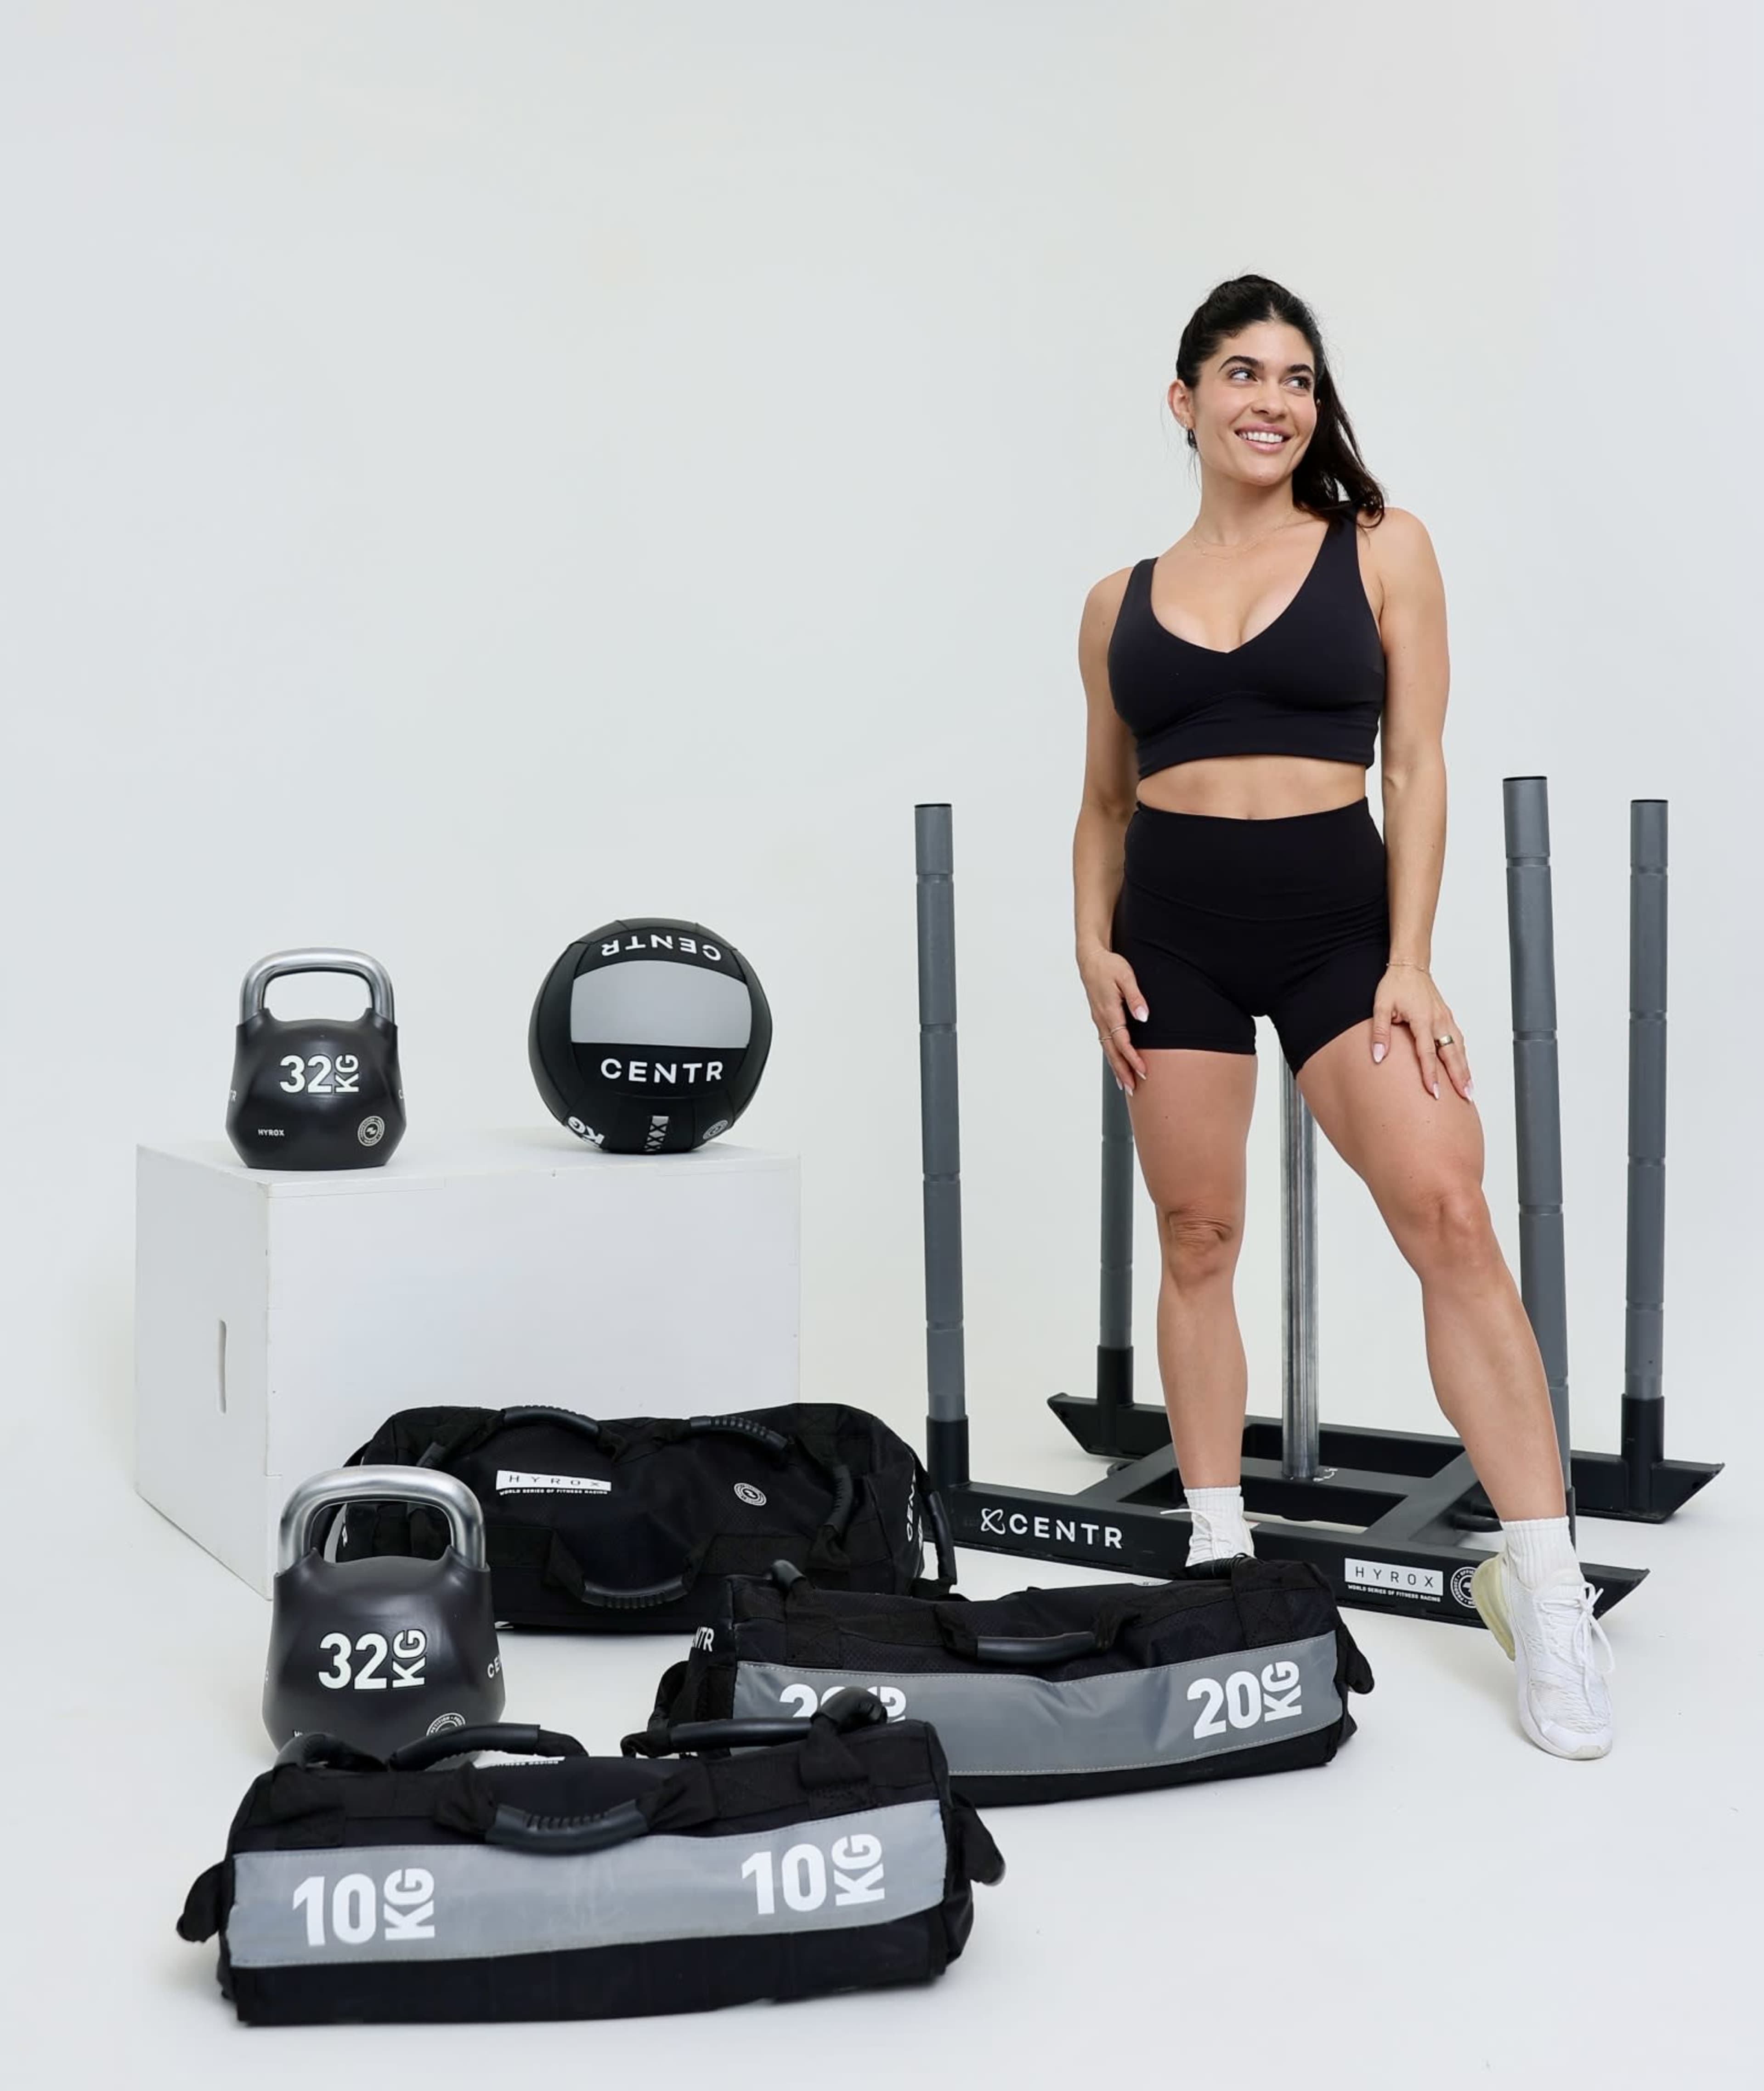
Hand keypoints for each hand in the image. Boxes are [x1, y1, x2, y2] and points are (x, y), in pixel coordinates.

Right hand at [1078, 946, 1149, 1093]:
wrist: (1089, 959)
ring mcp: (1099, 1020)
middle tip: (1134, 1089)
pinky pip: (1106, 1042)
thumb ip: (1136, 997)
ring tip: (1126, 1085)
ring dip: (1117, 1068)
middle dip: (1123, 1071)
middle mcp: (1101, 1019)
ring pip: (1108, 1050)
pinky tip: (1117, 1064)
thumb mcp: (1126, 976)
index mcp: (1109, 1011)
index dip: (1133, 1058)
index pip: (1122, 1041)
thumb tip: (1143, 1017)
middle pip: (1113, 1052)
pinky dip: (1112, 1057)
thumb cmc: (1109, 965)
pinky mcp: (1099, 1018)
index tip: (1144, 1071)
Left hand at [1371, 964, 1473, 1101]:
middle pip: (1451, 1054)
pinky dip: (1464, 1056)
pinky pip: (1459, 1040)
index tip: (1434, 1092)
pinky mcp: (1448, 1018)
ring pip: (1459, 1048)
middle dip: (1459, 1077)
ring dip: (1465, 1069)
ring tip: (1469, 1089)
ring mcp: (1446, 1019)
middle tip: (1465, 1097)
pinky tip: (1464, 1068)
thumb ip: (1380, 1033)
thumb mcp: (1380, 1006)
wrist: (1410, 967)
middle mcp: (1439, 1020)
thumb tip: (1378, 1057)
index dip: (1431, 1074)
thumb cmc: (1395, 985)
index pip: (1427, 1053)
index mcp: (1422, 1019)